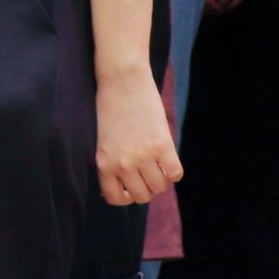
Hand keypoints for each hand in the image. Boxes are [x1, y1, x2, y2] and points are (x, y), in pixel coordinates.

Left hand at [94, 67, 182, 205]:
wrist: (121, 80)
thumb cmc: (111, 108)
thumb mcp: (103, 139)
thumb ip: (112, 163)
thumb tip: (123, 190)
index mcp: (103, 162)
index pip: (116, 198)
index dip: (125, 195)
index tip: (130, 186)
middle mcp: (122, 163)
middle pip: (142, 196)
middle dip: (146, 187)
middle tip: (146, 171)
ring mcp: (143, 155)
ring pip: (160, 187)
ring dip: (160, 179)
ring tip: (155, 162)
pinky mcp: (162, 145)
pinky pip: (175, 174)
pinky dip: (174, 170)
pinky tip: (167, 157)